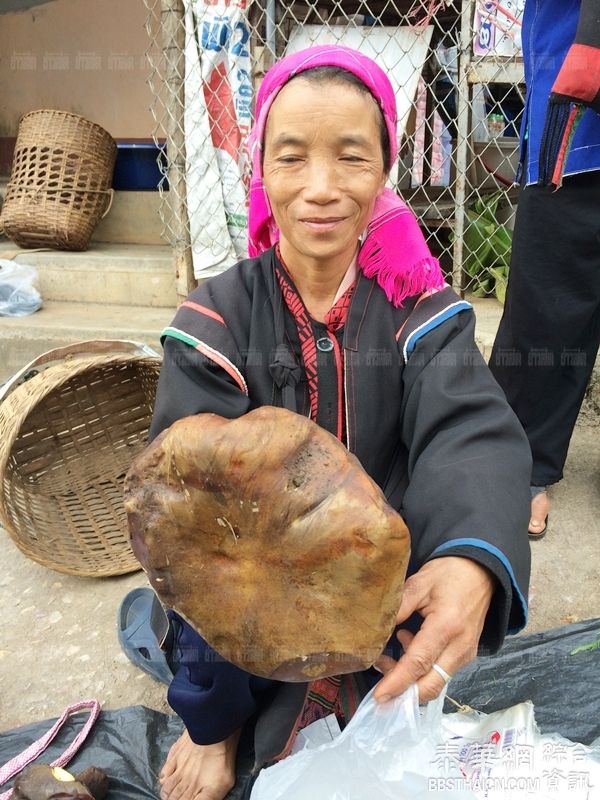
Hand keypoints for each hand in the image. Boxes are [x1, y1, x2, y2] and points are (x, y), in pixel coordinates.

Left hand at [373, 556, 494, 703]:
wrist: (480, 571)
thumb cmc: (448, 574)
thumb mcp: (419, 583)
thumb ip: (399, 608)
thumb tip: (376, 631)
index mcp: (446, 626)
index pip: (418, 664)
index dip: (397, 682)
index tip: (379, 696)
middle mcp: (460, 647)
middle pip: (430, 685)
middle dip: (403, 690)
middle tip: (379, 674)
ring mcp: (466, 653)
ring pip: (435, 682)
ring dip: (410, 676)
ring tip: (391, 650)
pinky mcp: (466, 655)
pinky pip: (441, 672)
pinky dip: (421, 668)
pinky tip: (409, 643)